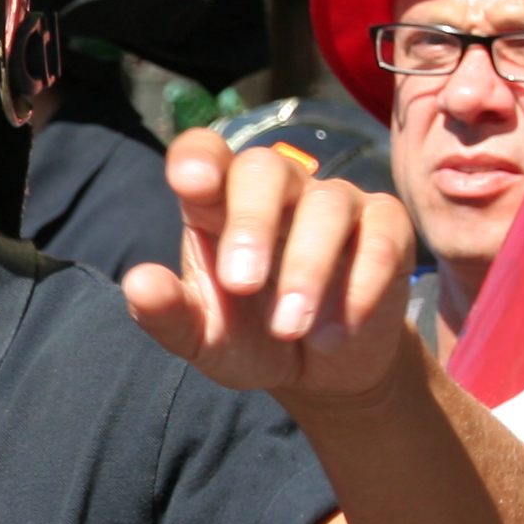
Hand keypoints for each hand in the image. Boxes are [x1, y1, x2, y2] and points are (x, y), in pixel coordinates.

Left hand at [120, 129, 418, 407]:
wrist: (322, 370)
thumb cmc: (252, 337)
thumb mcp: (204, 338)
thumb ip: (167, 315)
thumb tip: (138, 283)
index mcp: (218, 203)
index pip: (204, 153)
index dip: (198, 158)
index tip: (190, 183)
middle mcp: (277, 190)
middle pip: (264, 168)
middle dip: (252, 223)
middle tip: (242, 283)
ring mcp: (334, 203)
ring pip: (327, 204)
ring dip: (307, 269)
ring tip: (290, 328)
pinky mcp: (385, 228)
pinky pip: (380, 237)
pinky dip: (358, 287)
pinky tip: (334, 334)